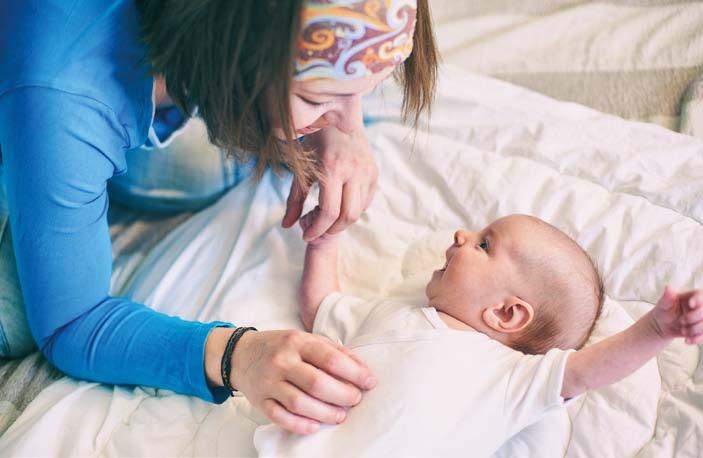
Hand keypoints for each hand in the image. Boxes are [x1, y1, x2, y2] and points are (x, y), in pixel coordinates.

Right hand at [226, 329, 375, 433]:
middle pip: (317, 383)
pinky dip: (300, 424)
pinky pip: (280, 417)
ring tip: (340, 415)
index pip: (330, 359)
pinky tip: (315, 425)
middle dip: (343, 395)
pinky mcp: (260, 400)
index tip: (369, 382)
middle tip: (355, 400)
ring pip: (299, 403)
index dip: (354, 373)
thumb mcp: (306, 339)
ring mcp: (269, 382)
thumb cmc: (282, 347)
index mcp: (297, 342)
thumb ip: (335, 352)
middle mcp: (282, 361)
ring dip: (325, 413)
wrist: (241, 354)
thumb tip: (363, 370)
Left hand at [282, 127, 377, 241]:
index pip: (329, 211)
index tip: (306, 235)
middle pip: (348, 217)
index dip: (316, 229)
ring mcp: (367, 171)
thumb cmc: (313, 142)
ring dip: (342, 221)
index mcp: (332, 168)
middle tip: (317, 228)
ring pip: (359, 211)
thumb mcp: (301, 170)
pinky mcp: (374, 172)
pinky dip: (352, 209)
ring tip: (326, 215)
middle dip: (331, 229)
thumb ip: (294, 200)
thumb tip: (286, 226)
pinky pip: (366, 201)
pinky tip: (339, 202)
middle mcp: (354, 170)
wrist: (337, 117)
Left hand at [650, 286, 702, 343]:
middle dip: (694, 317)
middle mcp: (700, 307)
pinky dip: (697, 339)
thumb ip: (667, 298)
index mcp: (693, 297)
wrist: (663, 326)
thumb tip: (668, 288)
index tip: (690, 304)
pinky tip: (687, 340)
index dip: (699, 300)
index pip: (701, 295)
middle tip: (681, 321)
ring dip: (695, 329)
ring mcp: (702, 319)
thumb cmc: (664, 311)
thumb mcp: (663, 304)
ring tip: (683, 331)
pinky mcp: (702, 330)